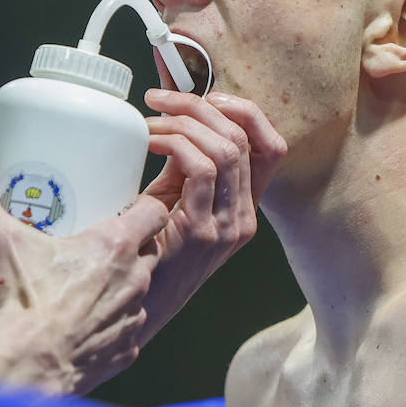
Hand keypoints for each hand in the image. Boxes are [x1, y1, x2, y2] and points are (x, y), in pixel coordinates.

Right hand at [0, 173, 168, 393]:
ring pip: (139, 293)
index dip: (145, 207)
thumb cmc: (22, 304)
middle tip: (98, 247)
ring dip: (122, 288)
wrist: (25, 368)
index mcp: (115, 247)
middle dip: (133, 247)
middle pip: (151, 252)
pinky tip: (85, 326)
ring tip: (89, 288)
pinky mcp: (126, 351)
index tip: (127, 208)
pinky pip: (125, 331)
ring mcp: (133, 318)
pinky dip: (110, 327)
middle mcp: (135, 280)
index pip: (155, 213)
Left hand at [137, 88, 286, 342]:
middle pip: (243, 138)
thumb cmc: (146, 255)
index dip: (245, 112)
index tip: (206, 95)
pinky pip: (201, 169)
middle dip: (199, 105)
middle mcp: (245, 216)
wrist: (133, 311)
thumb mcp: (172, 203)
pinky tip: (150, 142)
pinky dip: (175, 144)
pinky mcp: (203, 232)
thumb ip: (180, 167)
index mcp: (245, 206)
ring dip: (183, 122)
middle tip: (159, 100)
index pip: (272, 146)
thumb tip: (168, 118)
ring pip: (225, 148)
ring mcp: (228, 227)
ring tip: (150, 123)